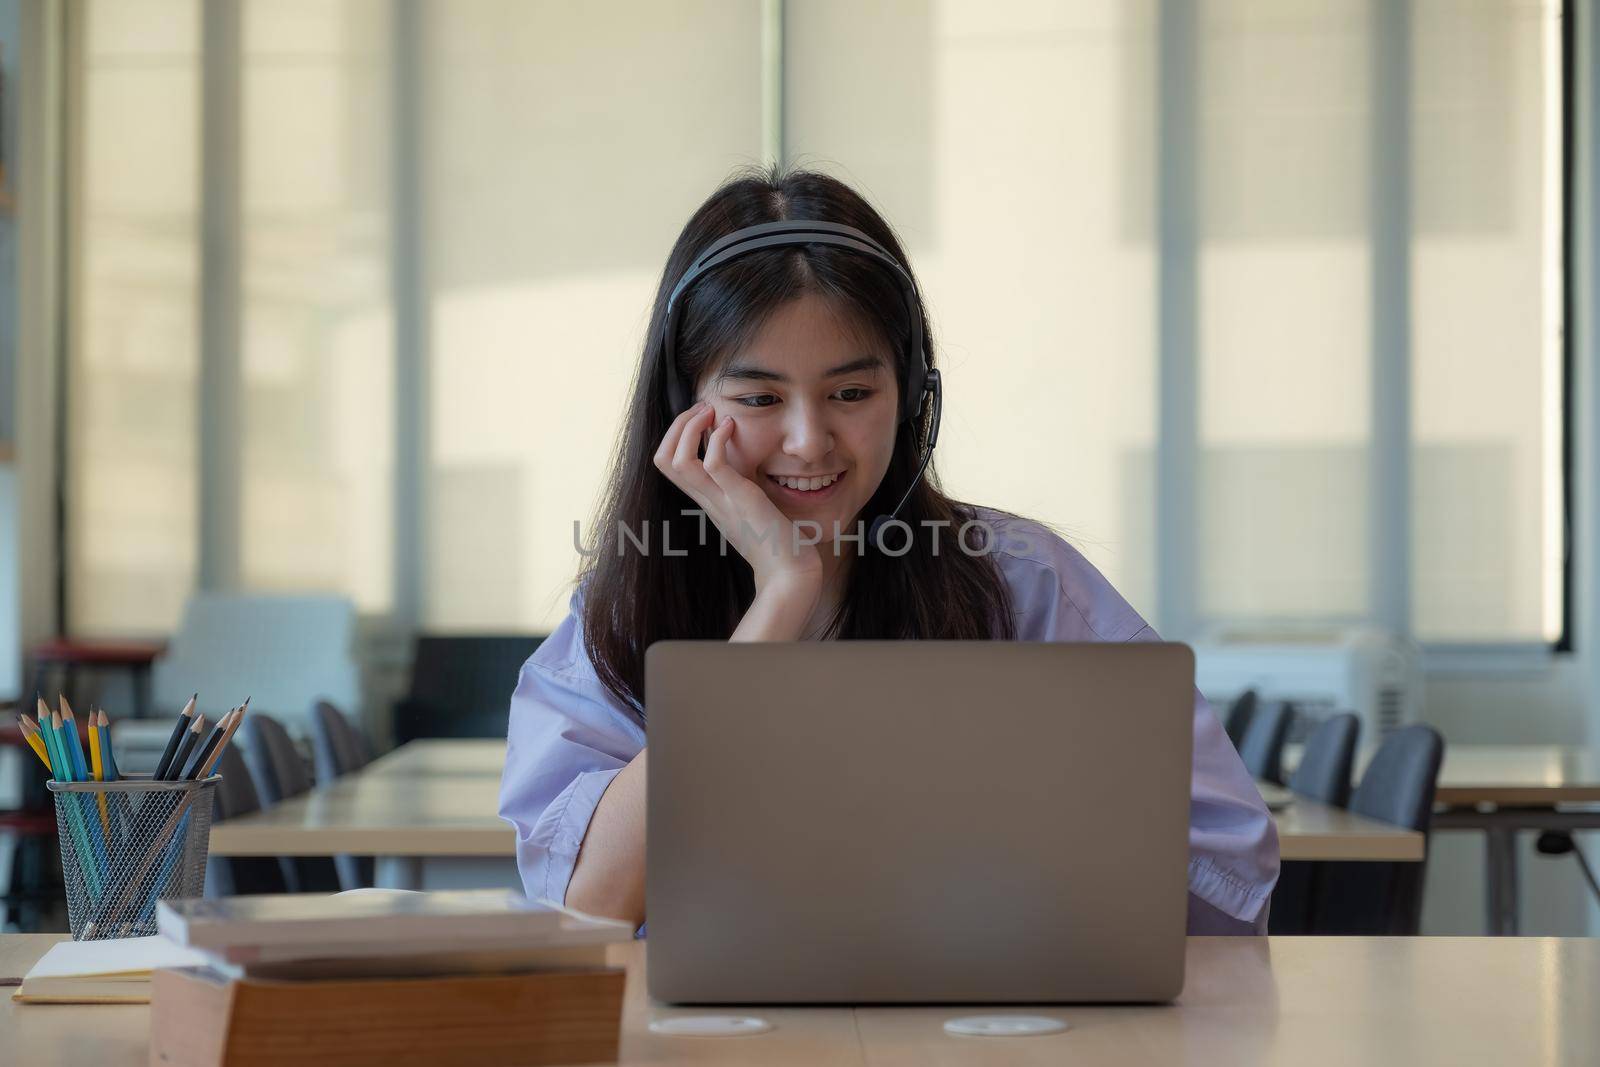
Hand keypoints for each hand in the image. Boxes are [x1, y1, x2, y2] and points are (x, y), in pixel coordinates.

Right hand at [653, 400, 823, 591]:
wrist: (790, 572)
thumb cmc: (777, 542)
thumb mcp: (751, 507)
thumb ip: (741, 487)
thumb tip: (745, 464)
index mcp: (706, 501)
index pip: (668, 465)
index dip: (675, 436)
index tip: (701, 419)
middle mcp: (707, 500)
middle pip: (662, 459)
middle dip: (677, 426)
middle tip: (702, 408)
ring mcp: (720, 501)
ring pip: (677, 461)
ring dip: (689, 428)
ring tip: (711, 413)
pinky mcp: (740, 499)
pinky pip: (713, 465)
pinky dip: (717, 440)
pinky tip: (731, 427)